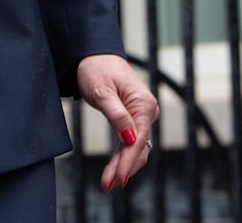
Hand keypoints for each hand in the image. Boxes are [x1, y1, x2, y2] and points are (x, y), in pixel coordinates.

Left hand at [77, 53, 158, 192]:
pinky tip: (115, 170)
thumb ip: (117, 116)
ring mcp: (142, 115)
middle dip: (123, 167)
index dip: (128, 161)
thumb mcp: (102, 92)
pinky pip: (131, 142)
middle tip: (108, 185)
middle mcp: (147, 110)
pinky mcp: (134, 118)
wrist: (94, 55)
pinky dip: (123, 156)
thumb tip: (129, 140)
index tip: (118, 178)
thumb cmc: (96, 69)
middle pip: (138, 147)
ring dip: (123, 165)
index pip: (137, 140)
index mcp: (144, 103)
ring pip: (136, 148)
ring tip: (108, 183)